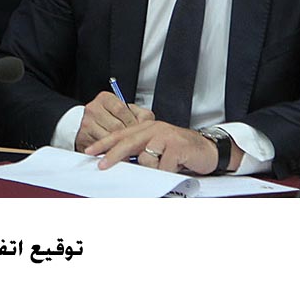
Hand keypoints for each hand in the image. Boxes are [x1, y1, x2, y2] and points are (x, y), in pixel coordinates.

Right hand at [74, 91, 154, 151]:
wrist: (93, 125)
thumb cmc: (113, 118)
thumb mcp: (128, 111)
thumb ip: (141, 114)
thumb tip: (148, 123)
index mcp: (105, 99)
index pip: (121, 109)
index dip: (132, 122)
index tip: (138, 131)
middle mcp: (93, 108)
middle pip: (115, 126)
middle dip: (128, 137)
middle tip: (136, 144)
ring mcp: (87, 122)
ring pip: (108, 138)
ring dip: (120, 146)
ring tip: (129, 150)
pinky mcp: (83, 137)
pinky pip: (100, 148)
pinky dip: (110, 152)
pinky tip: (117, 152)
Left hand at [85, 121, 218, 173]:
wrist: (209, 149)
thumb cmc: (182, 150)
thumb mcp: (158, 147)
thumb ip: (141, 151)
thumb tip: (120, 163)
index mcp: (146, 127)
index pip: (120, 134)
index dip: (104, 143)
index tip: (90, 151)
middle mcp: (154, 128)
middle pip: (127, 142)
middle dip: (112, 155)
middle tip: (101, 165)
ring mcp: (165, 136)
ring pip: (145, 158)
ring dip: (153, 168)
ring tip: (166, 166)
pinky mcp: (176, 146)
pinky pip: (162, 166)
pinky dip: (166, 172)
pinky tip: (175, 168)